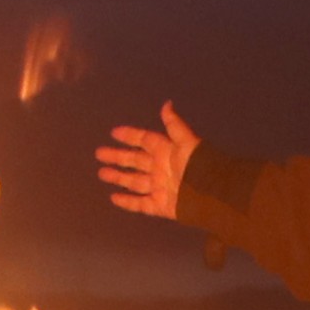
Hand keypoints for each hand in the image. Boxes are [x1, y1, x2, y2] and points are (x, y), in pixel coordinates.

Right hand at [98, 105, 200, 221]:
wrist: (211, 194)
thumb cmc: (199, 166)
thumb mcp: (186, 142)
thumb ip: (174, 125)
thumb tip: (167, 104)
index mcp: (166, 151)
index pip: (144, 141)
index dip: (131, 136)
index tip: (114, 132)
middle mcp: (160, 168)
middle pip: (135, 161)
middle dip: (118, 157)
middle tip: (99, 153)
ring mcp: (159, 187)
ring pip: (134, 181)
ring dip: (118, 177)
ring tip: (102, 173)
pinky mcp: (160, 205)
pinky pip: (140, 204)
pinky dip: (127, 202)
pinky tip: (113, 198)